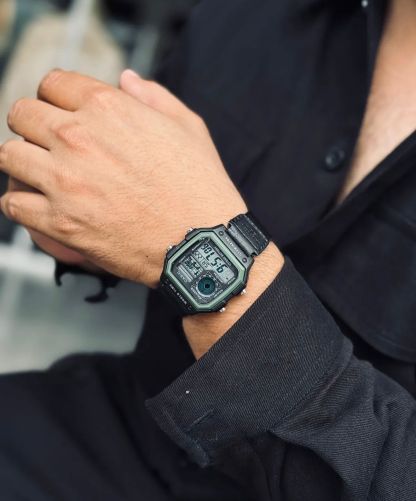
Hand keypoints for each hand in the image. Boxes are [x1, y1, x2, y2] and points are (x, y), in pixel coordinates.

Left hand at [0, 69, 246, 287]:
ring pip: (9, 156)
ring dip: (23, 162)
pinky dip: (21, 204)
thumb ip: (154, 97)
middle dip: (33, 125)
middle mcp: (79, 138)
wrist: (203, 242)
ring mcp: (65, 181)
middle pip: (22, 114)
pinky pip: (12, 205)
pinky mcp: (60, 222)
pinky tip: (39, 205)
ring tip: (41, 174)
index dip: (57, 98)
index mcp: (109, 108)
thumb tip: (126, 79)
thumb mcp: (189, 128)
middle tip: (49, 144)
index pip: (52, 83)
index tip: (63, 113)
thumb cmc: (200, 187)